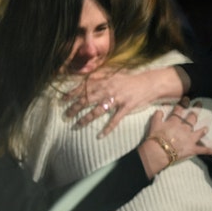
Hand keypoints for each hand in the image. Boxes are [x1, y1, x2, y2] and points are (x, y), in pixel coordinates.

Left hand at [64, 67, 185, 137]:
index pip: (84, 88)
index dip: (71, 94)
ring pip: (98, 111)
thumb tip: (82, 77)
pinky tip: (100, 136)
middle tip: (65, 116)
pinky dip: (107, 129)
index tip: (62, 101)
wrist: (149, 84)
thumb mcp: (113, 74)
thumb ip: (98, 76)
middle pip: (87, 100)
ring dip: (86, 119)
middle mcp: (108, 90)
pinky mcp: (126, 108)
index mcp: (104, 81)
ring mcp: (117, 100)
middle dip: (74, 108)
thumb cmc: (129, 80)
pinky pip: (115, 120)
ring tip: (76, 126)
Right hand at [138, 98, 211, 177]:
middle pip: (192, 118)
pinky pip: (202, 150)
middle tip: (200, 104)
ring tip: (207, 128)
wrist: (159, 151)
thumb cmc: (156, 138)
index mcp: (175, 122)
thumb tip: (160, 110)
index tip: (187, 98)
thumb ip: (157, 116)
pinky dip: (208, 150)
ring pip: (199, 132)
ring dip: (203, 130)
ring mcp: (190, 138)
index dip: (183, 103)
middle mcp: (184, 128)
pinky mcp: (192, 148)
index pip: (180, 110)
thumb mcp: (154, 124)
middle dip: (196, 110)